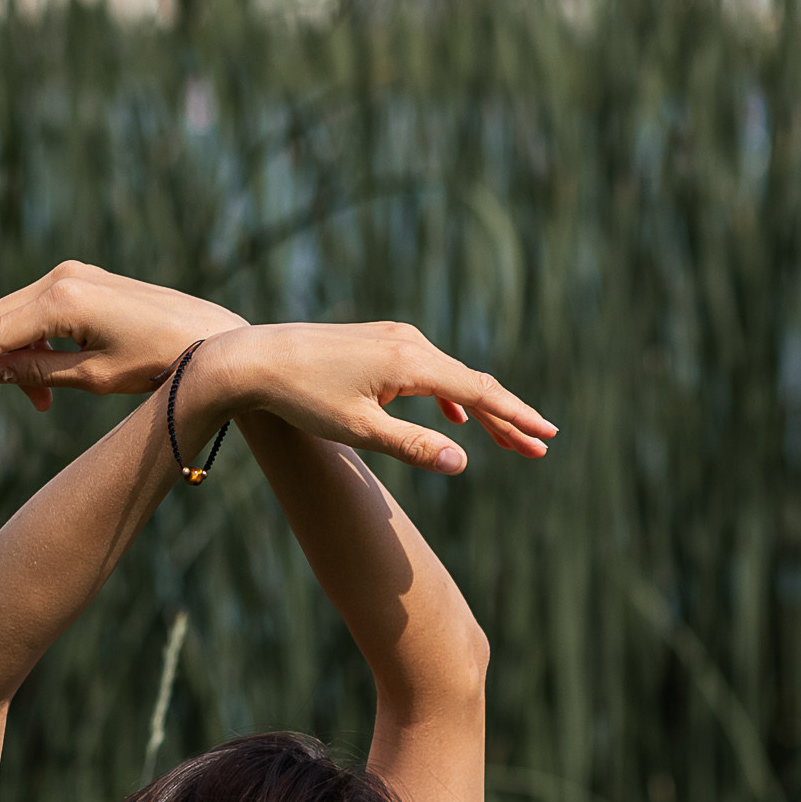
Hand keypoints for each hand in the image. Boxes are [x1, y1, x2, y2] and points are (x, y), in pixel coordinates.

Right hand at [0, 261, 243, 411]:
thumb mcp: (93, 378)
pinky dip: (32, 341)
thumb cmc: (158, 362)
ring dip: (11, 355)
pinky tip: (48, 375)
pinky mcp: (86, 279)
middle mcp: (63, 277)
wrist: (211, 338)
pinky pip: (39, 307)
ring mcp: (75, 273)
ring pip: (15, 312)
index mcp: (62, 301)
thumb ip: (38, 373)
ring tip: (38, 401)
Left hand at [210, 323, 553, 476]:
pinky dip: (448, 397)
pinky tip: (454, 418)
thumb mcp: (360, 430)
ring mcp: (394, 339)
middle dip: (507, 419)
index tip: (546, 437)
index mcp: (412, 363)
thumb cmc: (302, 397)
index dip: (516, 418)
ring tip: (507, 440)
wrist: (254, 358)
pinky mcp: (378, 343)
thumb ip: (413, 447)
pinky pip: (427, 372)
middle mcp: (410, 342)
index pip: (480, 393)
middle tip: (540, 448)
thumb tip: (462, 461)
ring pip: (451, 378)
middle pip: (473, 385)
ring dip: (480, 410)